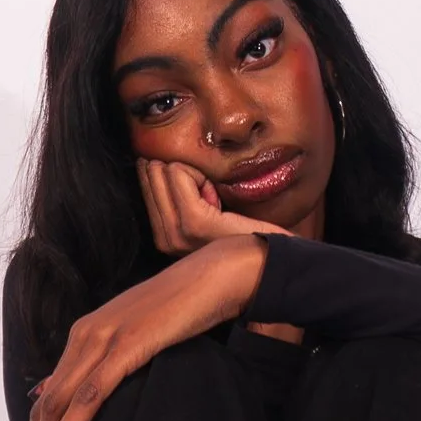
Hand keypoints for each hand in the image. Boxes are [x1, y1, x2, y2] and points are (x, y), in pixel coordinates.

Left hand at [8, 234, 267, 420]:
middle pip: (46, 407)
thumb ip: (109, 361)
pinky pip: (90, 396)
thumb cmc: (186, 309)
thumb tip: (78, 389)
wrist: (217, 275)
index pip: (50, 397)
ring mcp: (103, 340)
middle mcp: (84, 336)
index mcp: (85, 335)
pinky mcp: (126, 346)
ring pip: (58, 406)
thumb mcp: (139, 337)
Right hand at [138, 156, 288, 256]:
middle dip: (182, 174)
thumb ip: (178, 197)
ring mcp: (175, 233)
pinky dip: (200, 175)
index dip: (180, 179)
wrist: (272, 256)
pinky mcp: (194, 221)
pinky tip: (218, 199)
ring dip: (192, 175)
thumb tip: (160, 164)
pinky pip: (179, 173)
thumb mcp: (203, 212)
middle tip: (211, 199)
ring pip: (163, 171)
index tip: (206, 200)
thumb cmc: (245, 232)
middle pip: (151, 173)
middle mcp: (164, 239)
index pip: (148, 181)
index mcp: (165, 237)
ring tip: (215, 202)